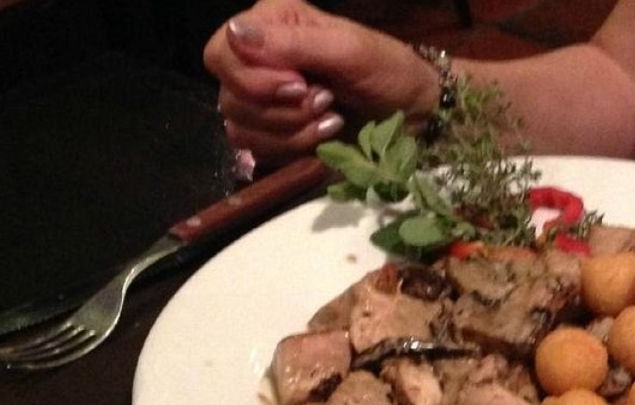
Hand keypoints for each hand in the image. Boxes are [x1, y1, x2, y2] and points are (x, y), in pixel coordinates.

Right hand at [203, 0, 438, 164]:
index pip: (220, 53)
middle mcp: (257, 59)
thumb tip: (235, 32)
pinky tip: (325, 136)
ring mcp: (262, 100)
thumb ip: (293, 43)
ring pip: (240, 128)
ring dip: (291, 131)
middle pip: (229, 96)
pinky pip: (257, 150)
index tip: (301, 86)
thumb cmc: (387, 71)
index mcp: (269, 24)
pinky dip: (293, 149)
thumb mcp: (348, 50)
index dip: (253, 78)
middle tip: (325, 100)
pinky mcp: (273, 133)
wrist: (413, 113)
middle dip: (282, 109)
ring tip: (331, 117)